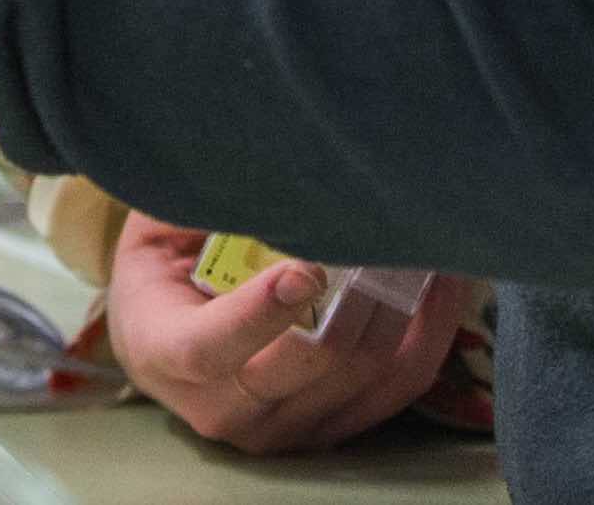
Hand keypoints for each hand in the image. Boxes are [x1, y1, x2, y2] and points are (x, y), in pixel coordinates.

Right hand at [106, 220, 470, 454]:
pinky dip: (424, 337)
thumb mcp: (156, 231)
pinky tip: (437, 287)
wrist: (162, 342)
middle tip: (383, 238)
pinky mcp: (328, 431)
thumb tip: (266, 162)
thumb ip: (197, 204)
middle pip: (306, 366)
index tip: (304, 269)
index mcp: (165, 355)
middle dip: (355, 300)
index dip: (258, 315)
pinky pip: (394, 392)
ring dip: (398, 310)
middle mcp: (225, 409)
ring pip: (361, 376)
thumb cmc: (161, 272)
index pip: (209, 348)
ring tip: (418, 248)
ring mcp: (282, 430)